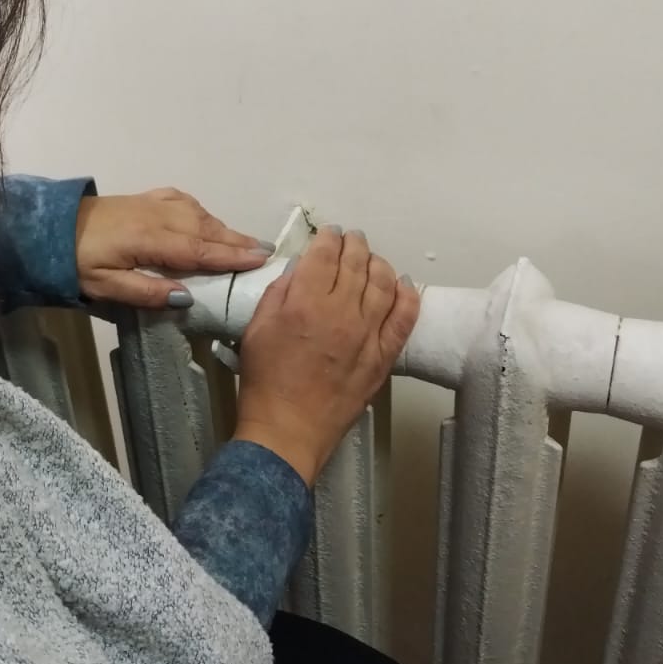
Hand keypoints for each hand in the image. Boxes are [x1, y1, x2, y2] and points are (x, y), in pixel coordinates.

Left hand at [75, 188, 270, 307]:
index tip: (260, 260)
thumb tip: (186, 298)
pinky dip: (200, 212)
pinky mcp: (144, 198)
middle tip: (267, 253)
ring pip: (197, 214)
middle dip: (237, 242)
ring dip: (223, 229)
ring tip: (245, 243)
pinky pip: (182, 202)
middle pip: (206, 230)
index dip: (231, 256)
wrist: (49, 228)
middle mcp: (157, 217)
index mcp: (150, 240)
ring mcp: (151, 204)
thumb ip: (145, 292)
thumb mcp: (105, 286)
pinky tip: (206, 219)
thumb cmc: (75, 262)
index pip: (199, 250)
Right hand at [233, 227, 418, 484]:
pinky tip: (403, 285)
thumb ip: (278, 293)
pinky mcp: (383, 356)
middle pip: (355, 264)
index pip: (323, 256)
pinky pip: (404, 318)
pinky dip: (406, 296)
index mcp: (304, 302)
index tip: (329, 234)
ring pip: (383, 284)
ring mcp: (367, 334)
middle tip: (353, 239)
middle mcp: (340, 312)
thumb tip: (299, 271)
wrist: (288, 429)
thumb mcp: (255, 329)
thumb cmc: (265, 382)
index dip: (327, 239)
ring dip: (379, 264)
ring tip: (373, 259)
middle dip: (354, 245)